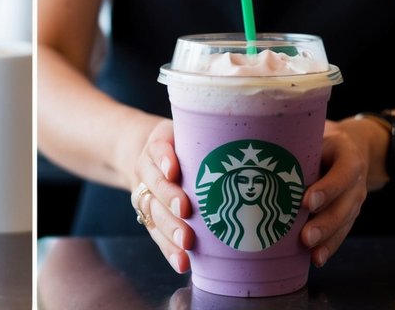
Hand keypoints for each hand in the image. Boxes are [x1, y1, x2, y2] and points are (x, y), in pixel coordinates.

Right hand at [130, 120, 193, 273]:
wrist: (147, 158)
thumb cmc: (179, 146)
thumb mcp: (185, 133)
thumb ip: (205, 136)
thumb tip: (246, 149)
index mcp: (156, 146)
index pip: (158, 151)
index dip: (164, 160)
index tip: (173, 170)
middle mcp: (148, 172)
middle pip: (155, 185)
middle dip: (169, 199)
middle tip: (185, 211)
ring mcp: (147, 196)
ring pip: (154, 213)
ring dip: (169, 230)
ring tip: (185, 244)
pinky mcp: (150, 219)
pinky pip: (156, 235)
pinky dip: (168, 250)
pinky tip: (182, 262)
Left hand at [300, 120, 370, 266]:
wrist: (353, 148)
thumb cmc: (324, 140)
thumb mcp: (318, 134)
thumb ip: (299, 141)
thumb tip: (260, 148)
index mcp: (349, 157)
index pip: (342, 173)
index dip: (327, 189)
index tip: (307, 202)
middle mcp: (356, 182)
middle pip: (344, 206)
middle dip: (324, 223)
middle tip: (305, 236)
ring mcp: (355, 201)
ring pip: (343, 223)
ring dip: (326, 239)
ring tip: (309, 249)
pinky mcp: (350, 215)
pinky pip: (342, 233)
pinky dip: (329, 246)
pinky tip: (316, 258)